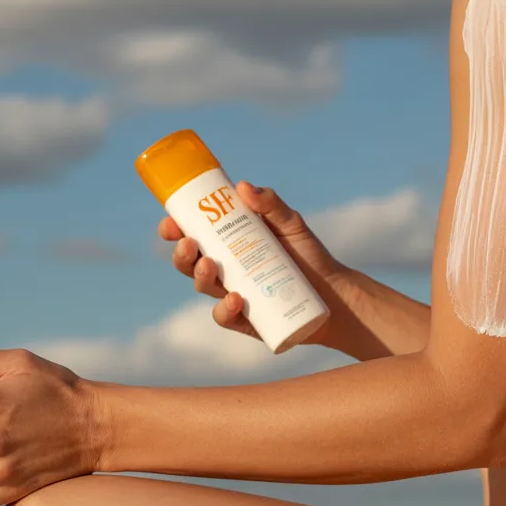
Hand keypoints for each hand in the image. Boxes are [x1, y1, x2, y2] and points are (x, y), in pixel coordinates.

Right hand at [160, 180, 357, 349]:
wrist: (334, 292)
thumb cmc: (308, 254)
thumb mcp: (291, 223)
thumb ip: (270, 203)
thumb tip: (243, 187)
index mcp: (228, 243)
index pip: (193, 235)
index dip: (175, 229)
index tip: (170, 222)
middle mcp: (225, 269)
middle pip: (189, 262)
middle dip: (181, 253)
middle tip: (189, 242)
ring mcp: (232, 294)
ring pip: (202, 286)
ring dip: (198, 275)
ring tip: (210, 264)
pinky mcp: (245, 319)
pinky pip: (225, 316)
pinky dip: (225, 309)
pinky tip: (236, 299)